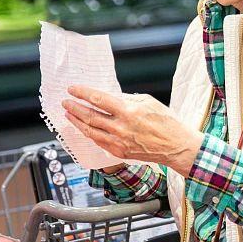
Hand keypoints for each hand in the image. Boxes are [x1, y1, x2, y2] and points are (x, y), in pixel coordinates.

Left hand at [63, 85, 203, 176]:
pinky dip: (88, 134)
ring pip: (90, 131)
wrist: (176, 147)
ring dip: (77, 122)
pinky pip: (98, 142)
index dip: (82, 93)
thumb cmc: (167, 122)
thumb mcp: (148, 102)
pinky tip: (83, 128)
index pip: (98, 99)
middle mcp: (121, 127)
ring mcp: (119, 142)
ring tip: (68, 115)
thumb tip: (108, 97)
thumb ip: (126, 99)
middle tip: (65, 102)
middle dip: (74, 108)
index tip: (73, 89)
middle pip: (90, 116)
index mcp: (129, 111)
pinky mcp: (120, 152)